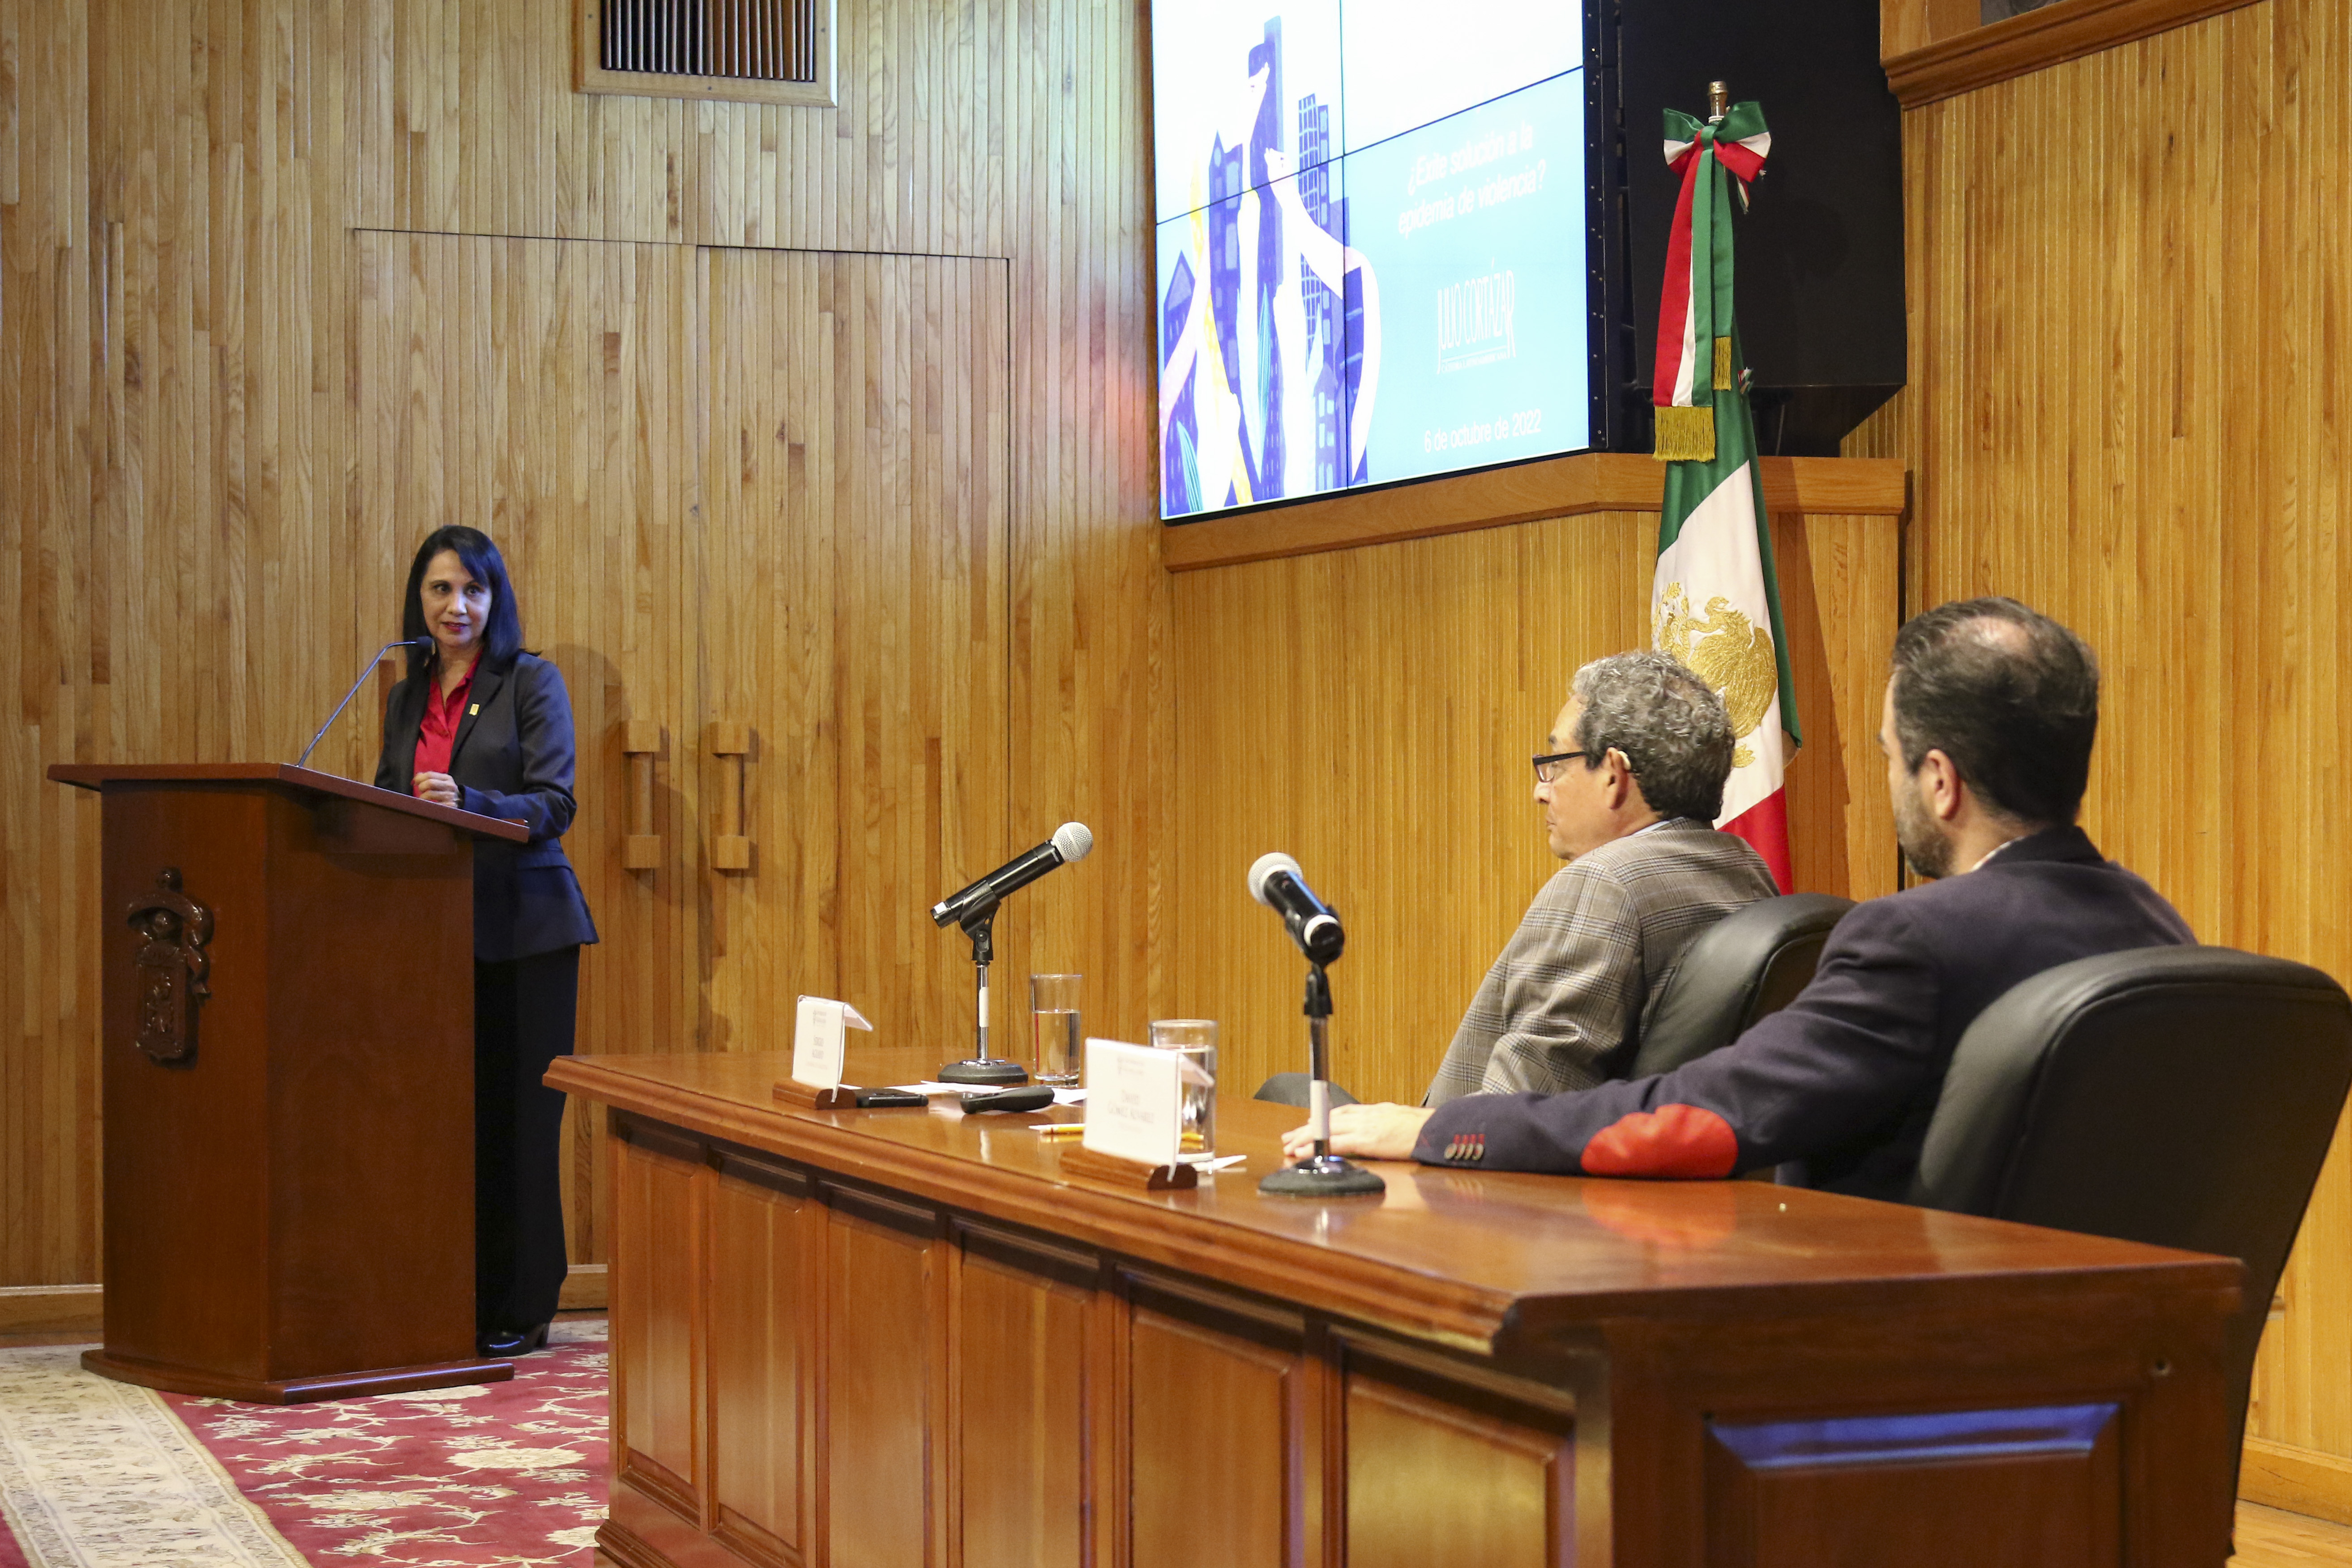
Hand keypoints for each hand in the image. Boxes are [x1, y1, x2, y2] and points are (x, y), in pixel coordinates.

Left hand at [413, 771, 459, 807]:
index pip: (430, 774)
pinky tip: (428, 805)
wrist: (461, 804)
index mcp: (447, 779)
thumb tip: (416, 777)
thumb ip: (429, 778)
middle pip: (430, 783)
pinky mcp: (449, 806)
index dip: (419, 778)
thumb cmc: (446, 793)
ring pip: (429, 794)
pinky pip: (432, 804)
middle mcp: (450, 786)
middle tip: (421, 791)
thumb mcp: (441, 783)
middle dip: (421, 787)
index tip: (415, 782)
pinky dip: (427, 805)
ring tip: (424, 800)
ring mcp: (450, 796)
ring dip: (422, 797)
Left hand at [1279, 1102, 1434, 1162]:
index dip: (1325, 1116)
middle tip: (1290, 1136)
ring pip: (1327, 1128)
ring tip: (1289, 1145)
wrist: (1440, 1131)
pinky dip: (1317, 1146)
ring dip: (1305, 1137)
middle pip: (1330, 1118)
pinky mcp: (1368, 1140)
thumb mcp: (1405, 1124)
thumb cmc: (1429, 1131)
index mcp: (1378, 1111)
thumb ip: (1390, 1127)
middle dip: (1307, 1127)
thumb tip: (1383, 1135)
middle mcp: (1369, 1115)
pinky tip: (1303, 1152)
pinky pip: (1335, 1143)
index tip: (1310, 1121)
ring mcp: (1367, 1126)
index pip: (1344, 1111)